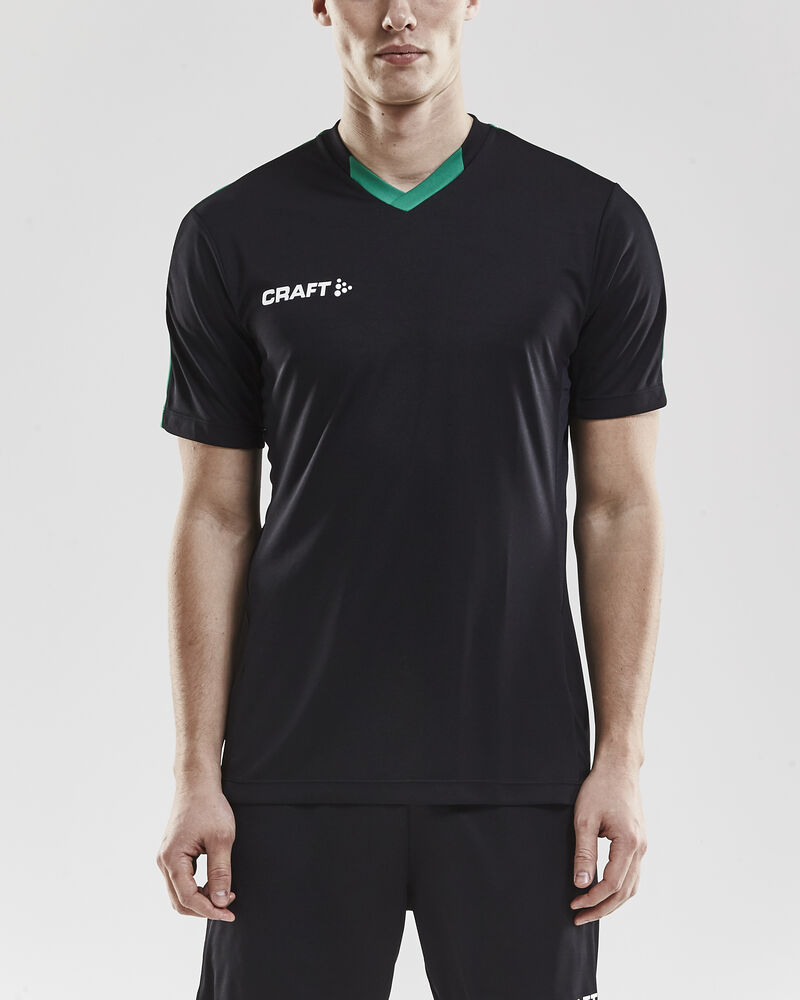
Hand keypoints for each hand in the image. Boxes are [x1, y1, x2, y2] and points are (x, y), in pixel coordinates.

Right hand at [156, 779, 237, 920]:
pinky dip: (196, 888)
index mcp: (172, 859)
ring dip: (200, 899)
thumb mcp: (221, 839)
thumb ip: (220, 872)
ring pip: (178, 893)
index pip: (188, 898)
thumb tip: (220, 901)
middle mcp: (163, 861)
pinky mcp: (172, 854)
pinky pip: (180, 881)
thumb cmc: (210, 807)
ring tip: (224, 893)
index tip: (230, 913)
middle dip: (204, 908)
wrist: (197, 784)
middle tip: (228, 905)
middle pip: (179, 901)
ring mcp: (165, 858)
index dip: (209, 910)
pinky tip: (214, 883)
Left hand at [569, 759, 647, 924]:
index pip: (612, 884)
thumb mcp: (584, 819)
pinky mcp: (639, 842)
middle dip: (602, 908)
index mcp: (629, 843)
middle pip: (625, 892)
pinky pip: (632, 874)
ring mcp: (643, 846)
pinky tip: (604, 891)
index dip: (592, 898)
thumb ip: (584, 853)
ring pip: (632, 886)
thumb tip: (581, 884)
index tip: (573, 904)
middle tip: (579, 917)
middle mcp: (641, 848)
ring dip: (612, 902)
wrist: (619, 767)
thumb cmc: (600, 788)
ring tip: (590, 910)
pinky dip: (619, 889)